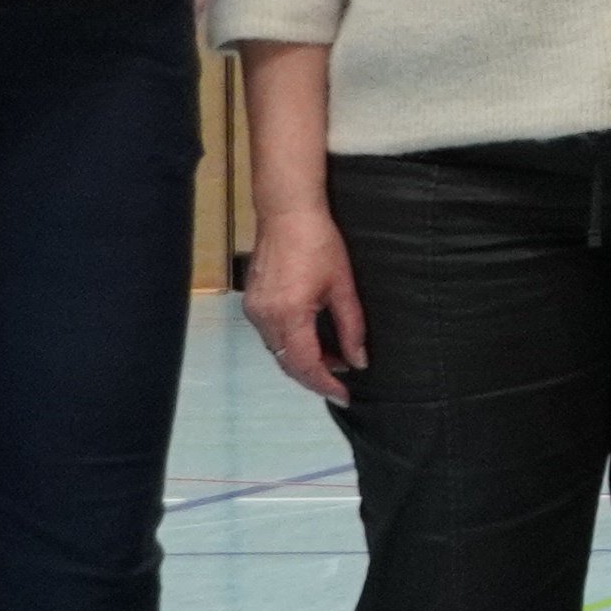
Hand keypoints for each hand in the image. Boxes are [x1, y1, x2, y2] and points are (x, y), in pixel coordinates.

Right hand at [241, 201, 367, 404]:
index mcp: (289, 314)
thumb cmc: (319, 244)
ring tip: (334, 360)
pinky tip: (313, 341)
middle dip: (315, 376)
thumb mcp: (343, 287)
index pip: (305, 364)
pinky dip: (291, 344)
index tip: (344, 396)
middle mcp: (265, 317)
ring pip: (278, 351)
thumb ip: (352, 327)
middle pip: (288, 362)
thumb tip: (358, 360)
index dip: (325, 384)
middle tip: (341, 383)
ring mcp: (254, 310)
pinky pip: (271, 335)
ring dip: (303, 360)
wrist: (286, 214)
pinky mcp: (252, 302)